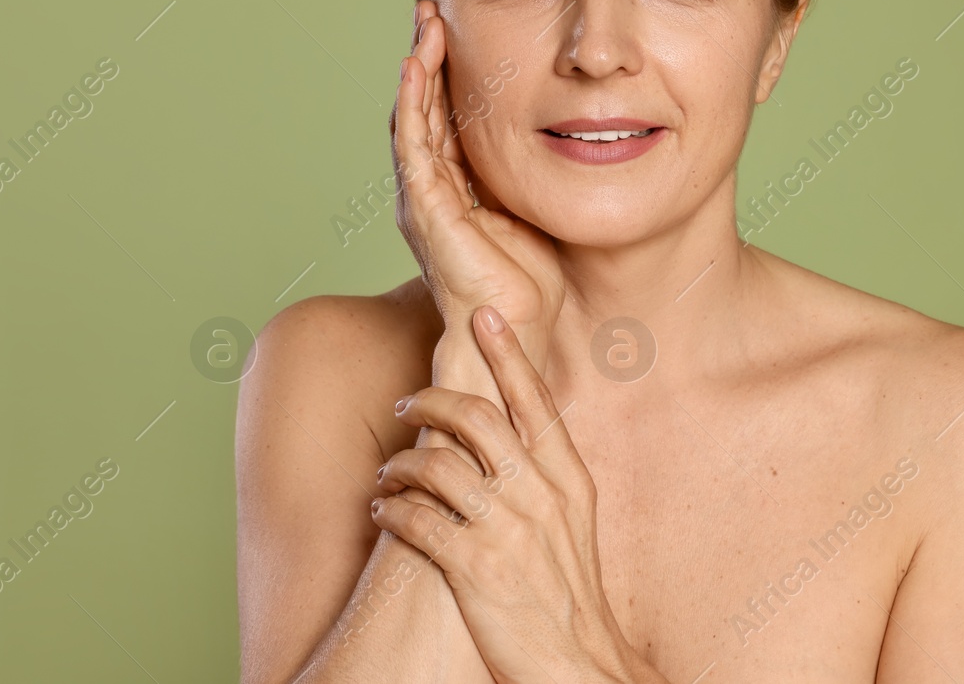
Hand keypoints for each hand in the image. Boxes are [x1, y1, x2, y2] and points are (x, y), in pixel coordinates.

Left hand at [372, 306, 634, 683]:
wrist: (581, 666)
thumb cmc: (569, 593)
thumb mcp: (573, 522)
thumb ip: (545, 473)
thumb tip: (510, 429)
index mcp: (568, 478)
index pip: (534, 398)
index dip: (505, 351)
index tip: (482, 314)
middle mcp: (540, 495)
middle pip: (476, 416)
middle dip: (430, 400)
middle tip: (408, 402)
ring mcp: (508, 531)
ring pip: (436, 463)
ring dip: (400, 461)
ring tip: (387, 471)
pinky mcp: (476, 570)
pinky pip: (417, 519)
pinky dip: (391, 508)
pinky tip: (383, 510)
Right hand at [391, 0, 563, 385]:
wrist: (519, 328)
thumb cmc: (532, 278)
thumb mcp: (537, 204)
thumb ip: (537, 170)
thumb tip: (576, 128)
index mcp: (456, 186)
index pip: (445, 114)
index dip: (448, 70)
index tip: (457, 26)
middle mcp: (431, 187)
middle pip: (423, 107)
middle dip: (427, 56)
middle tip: (432, 9)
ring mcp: (424, 197)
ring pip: (412, 117)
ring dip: (417, 67)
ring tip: (425, 24)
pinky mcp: (426, 208)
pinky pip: (413, 145)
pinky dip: (413, 103)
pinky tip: (418, 67)